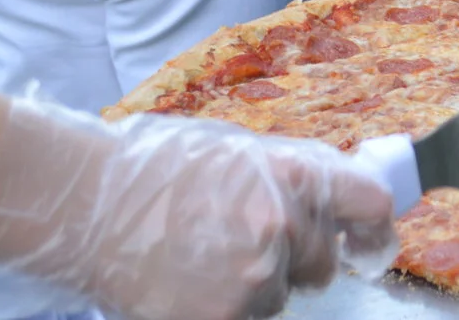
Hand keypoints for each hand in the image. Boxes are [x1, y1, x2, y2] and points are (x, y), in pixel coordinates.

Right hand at [0, 99, 396, 319]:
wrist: (85, 204)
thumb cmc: (157, 169)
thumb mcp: (239, 153)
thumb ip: (296, 177)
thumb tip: (345, 196)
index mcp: (292, 176)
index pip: (371, 206)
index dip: (373, 227)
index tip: (367, 239)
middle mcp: (280, 229)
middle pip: (323, 265)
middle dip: (296, 259)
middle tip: (242, 242)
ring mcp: (250, 281)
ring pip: (277, 299)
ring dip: (251, 287)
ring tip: (199, 260)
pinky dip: (222, 310)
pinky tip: (185, 284)